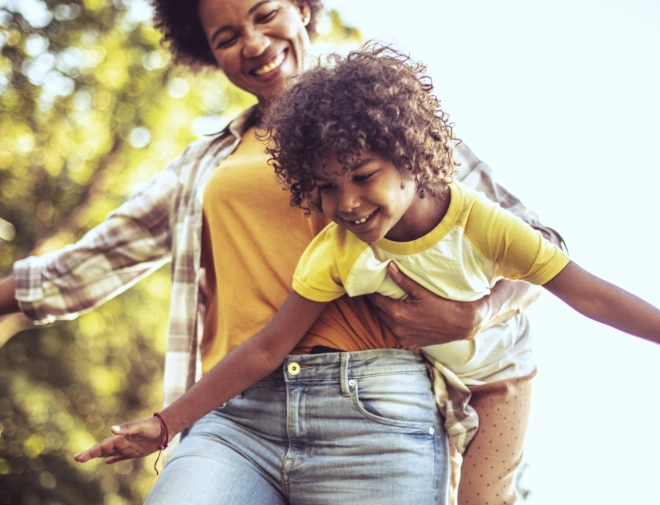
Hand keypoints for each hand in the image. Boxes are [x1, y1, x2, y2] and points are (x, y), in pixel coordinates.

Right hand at [73, 416, 163, 464]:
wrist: (164, 428)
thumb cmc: (152, 426)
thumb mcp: (140, 426)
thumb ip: (126, 428)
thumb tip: (112, 429)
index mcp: (120, 436)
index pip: (102, 445)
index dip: (91, 452)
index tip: (79, 457)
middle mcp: (121, 442)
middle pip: (102, 450)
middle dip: (90, 454)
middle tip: (76, 459)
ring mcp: (127, 447)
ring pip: (109, 453)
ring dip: (98, 456)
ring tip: (86, 459)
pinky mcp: (134, 451)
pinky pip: (120, 456)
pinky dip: (113, 459)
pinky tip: (107, 462)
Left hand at [367, 262, 539, 347]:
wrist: (462, 324)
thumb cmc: (444, 305)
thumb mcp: (422, 291)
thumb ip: (403, 280)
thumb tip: (389, 266)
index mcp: (398, 315)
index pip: (376, 301)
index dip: (371, 291)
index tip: (368, 284)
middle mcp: (398, 329)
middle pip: (379, 312)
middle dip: (378, 301)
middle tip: (377, 289)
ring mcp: (404, 338)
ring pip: (386, 322)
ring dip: (385, 312)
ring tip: (388, 300)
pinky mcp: (410, 344)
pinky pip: (396, 331)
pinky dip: (395, 322)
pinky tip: (400, 314)